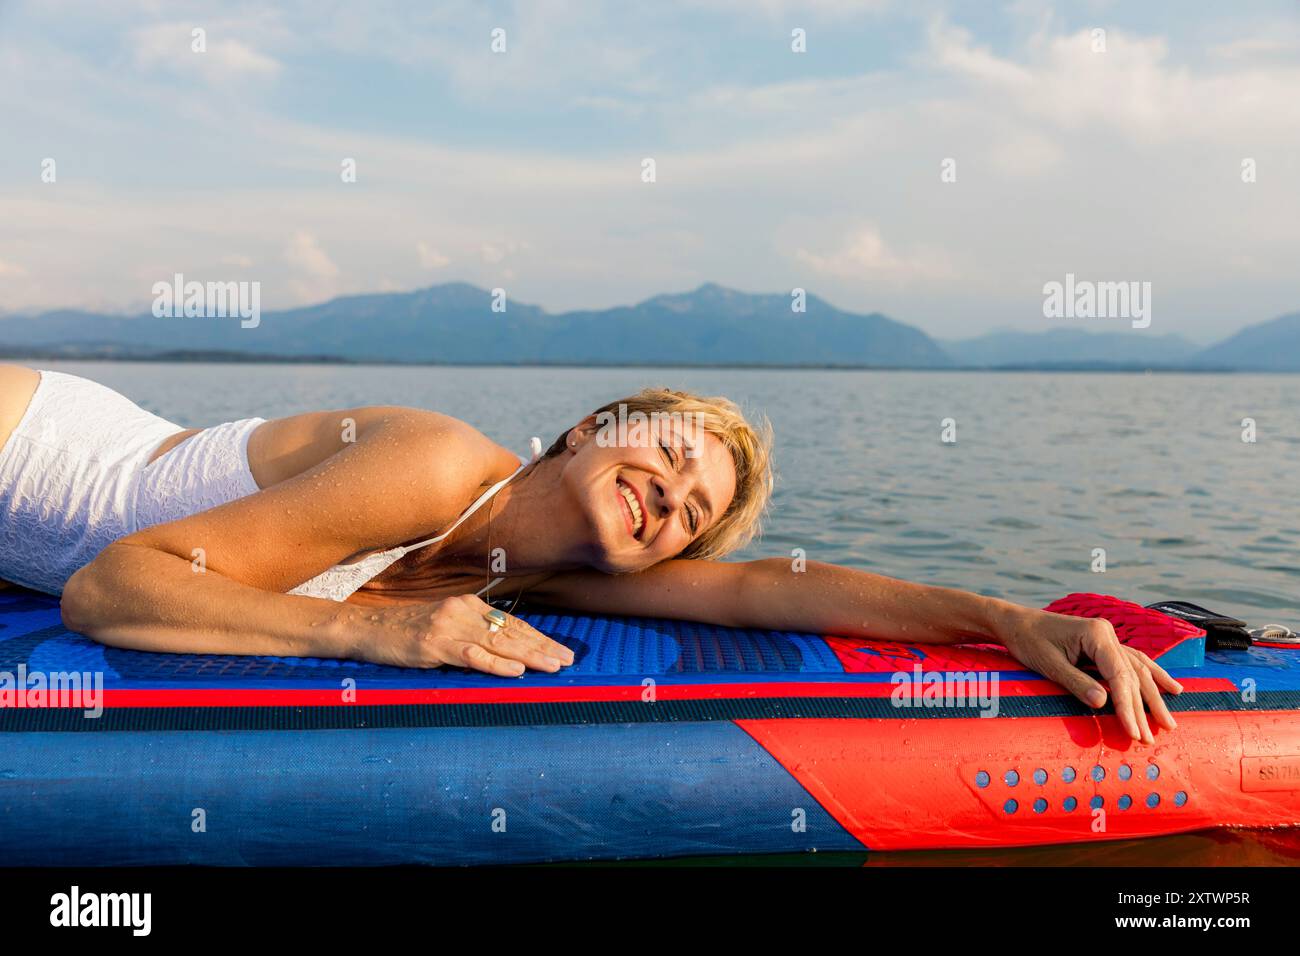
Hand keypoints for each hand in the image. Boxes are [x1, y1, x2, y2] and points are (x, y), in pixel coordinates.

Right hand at [360, 594, 574, 675]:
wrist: (366, 628)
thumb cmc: (405, 632)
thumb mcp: (443, 627)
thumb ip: (471, 634)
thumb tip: (503, 649)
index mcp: (469, 605)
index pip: (512, 623)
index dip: (539, 637)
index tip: (561, 650)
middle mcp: (464, 611)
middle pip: (511, 631)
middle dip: (543, 647)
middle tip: (569, 659)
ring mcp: (449, 626)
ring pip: (498, 642)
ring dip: (529, 656)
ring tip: (553, 666)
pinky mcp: (434, 643)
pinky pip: (471, 655)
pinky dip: (496, 663)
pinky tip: (515, 670)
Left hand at [996, 606, 1181, 742]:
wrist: (1015, 622)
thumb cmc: (1028, 641)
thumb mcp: (1049, 665)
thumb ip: (1077, 683)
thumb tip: (1104, 703)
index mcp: (1096, 634)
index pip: (1120, 676)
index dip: (1128, 706)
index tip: (1134, 732)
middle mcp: (1107, 634)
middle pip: (1133, 674)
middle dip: (1145, 708)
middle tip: (1155, 737)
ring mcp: (1107, 637)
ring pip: (1137, 670)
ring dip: (1153, 696)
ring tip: (1168, 722)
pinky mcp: (1103, 644)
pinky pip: (1132, 662)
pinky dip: (1151, 676)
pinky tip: (1171, 687)